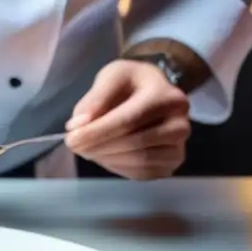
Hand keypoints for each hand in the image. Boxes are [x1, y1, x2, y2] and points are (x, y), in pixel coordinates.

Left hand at [64, 59, 191, 179]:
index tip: (71, 139)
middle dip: (98, 147)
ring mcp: (179, 146)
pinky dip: (118, 168)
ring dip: (107, 159)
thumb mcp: (112, 77)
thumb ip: (94, 99)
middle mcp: (180, 123)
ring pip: (139, 161)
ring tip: (88, 149)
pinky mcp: (171, 163)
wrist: (155, 93)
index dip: (97, 133)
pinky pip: (142, 173)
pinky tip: (105, 156)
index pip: (128, 120)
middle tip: (74, 145)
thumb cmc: (131, 84)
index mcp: (167, 96)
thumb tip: (78, 126)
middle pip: (135, 143)